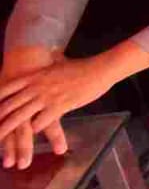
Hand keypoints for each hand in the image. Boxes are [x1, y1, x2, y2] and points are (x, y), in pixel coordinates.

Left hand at [0, 55, 119, 149]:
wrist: (99, 69)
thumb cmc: (81, 66)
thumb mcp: (60, 62)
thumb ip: (50, 61)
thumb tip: (50, 52)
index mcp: (34, 76)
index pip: (7, 88)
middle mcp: (36, 87)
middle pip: (9, 106)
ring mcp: (46, 97)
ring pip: (20, 117)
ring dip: (7, 131)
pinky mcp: (59, 107)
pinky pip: (40, 122)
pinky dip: (34, 130)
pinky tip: (33, 135)